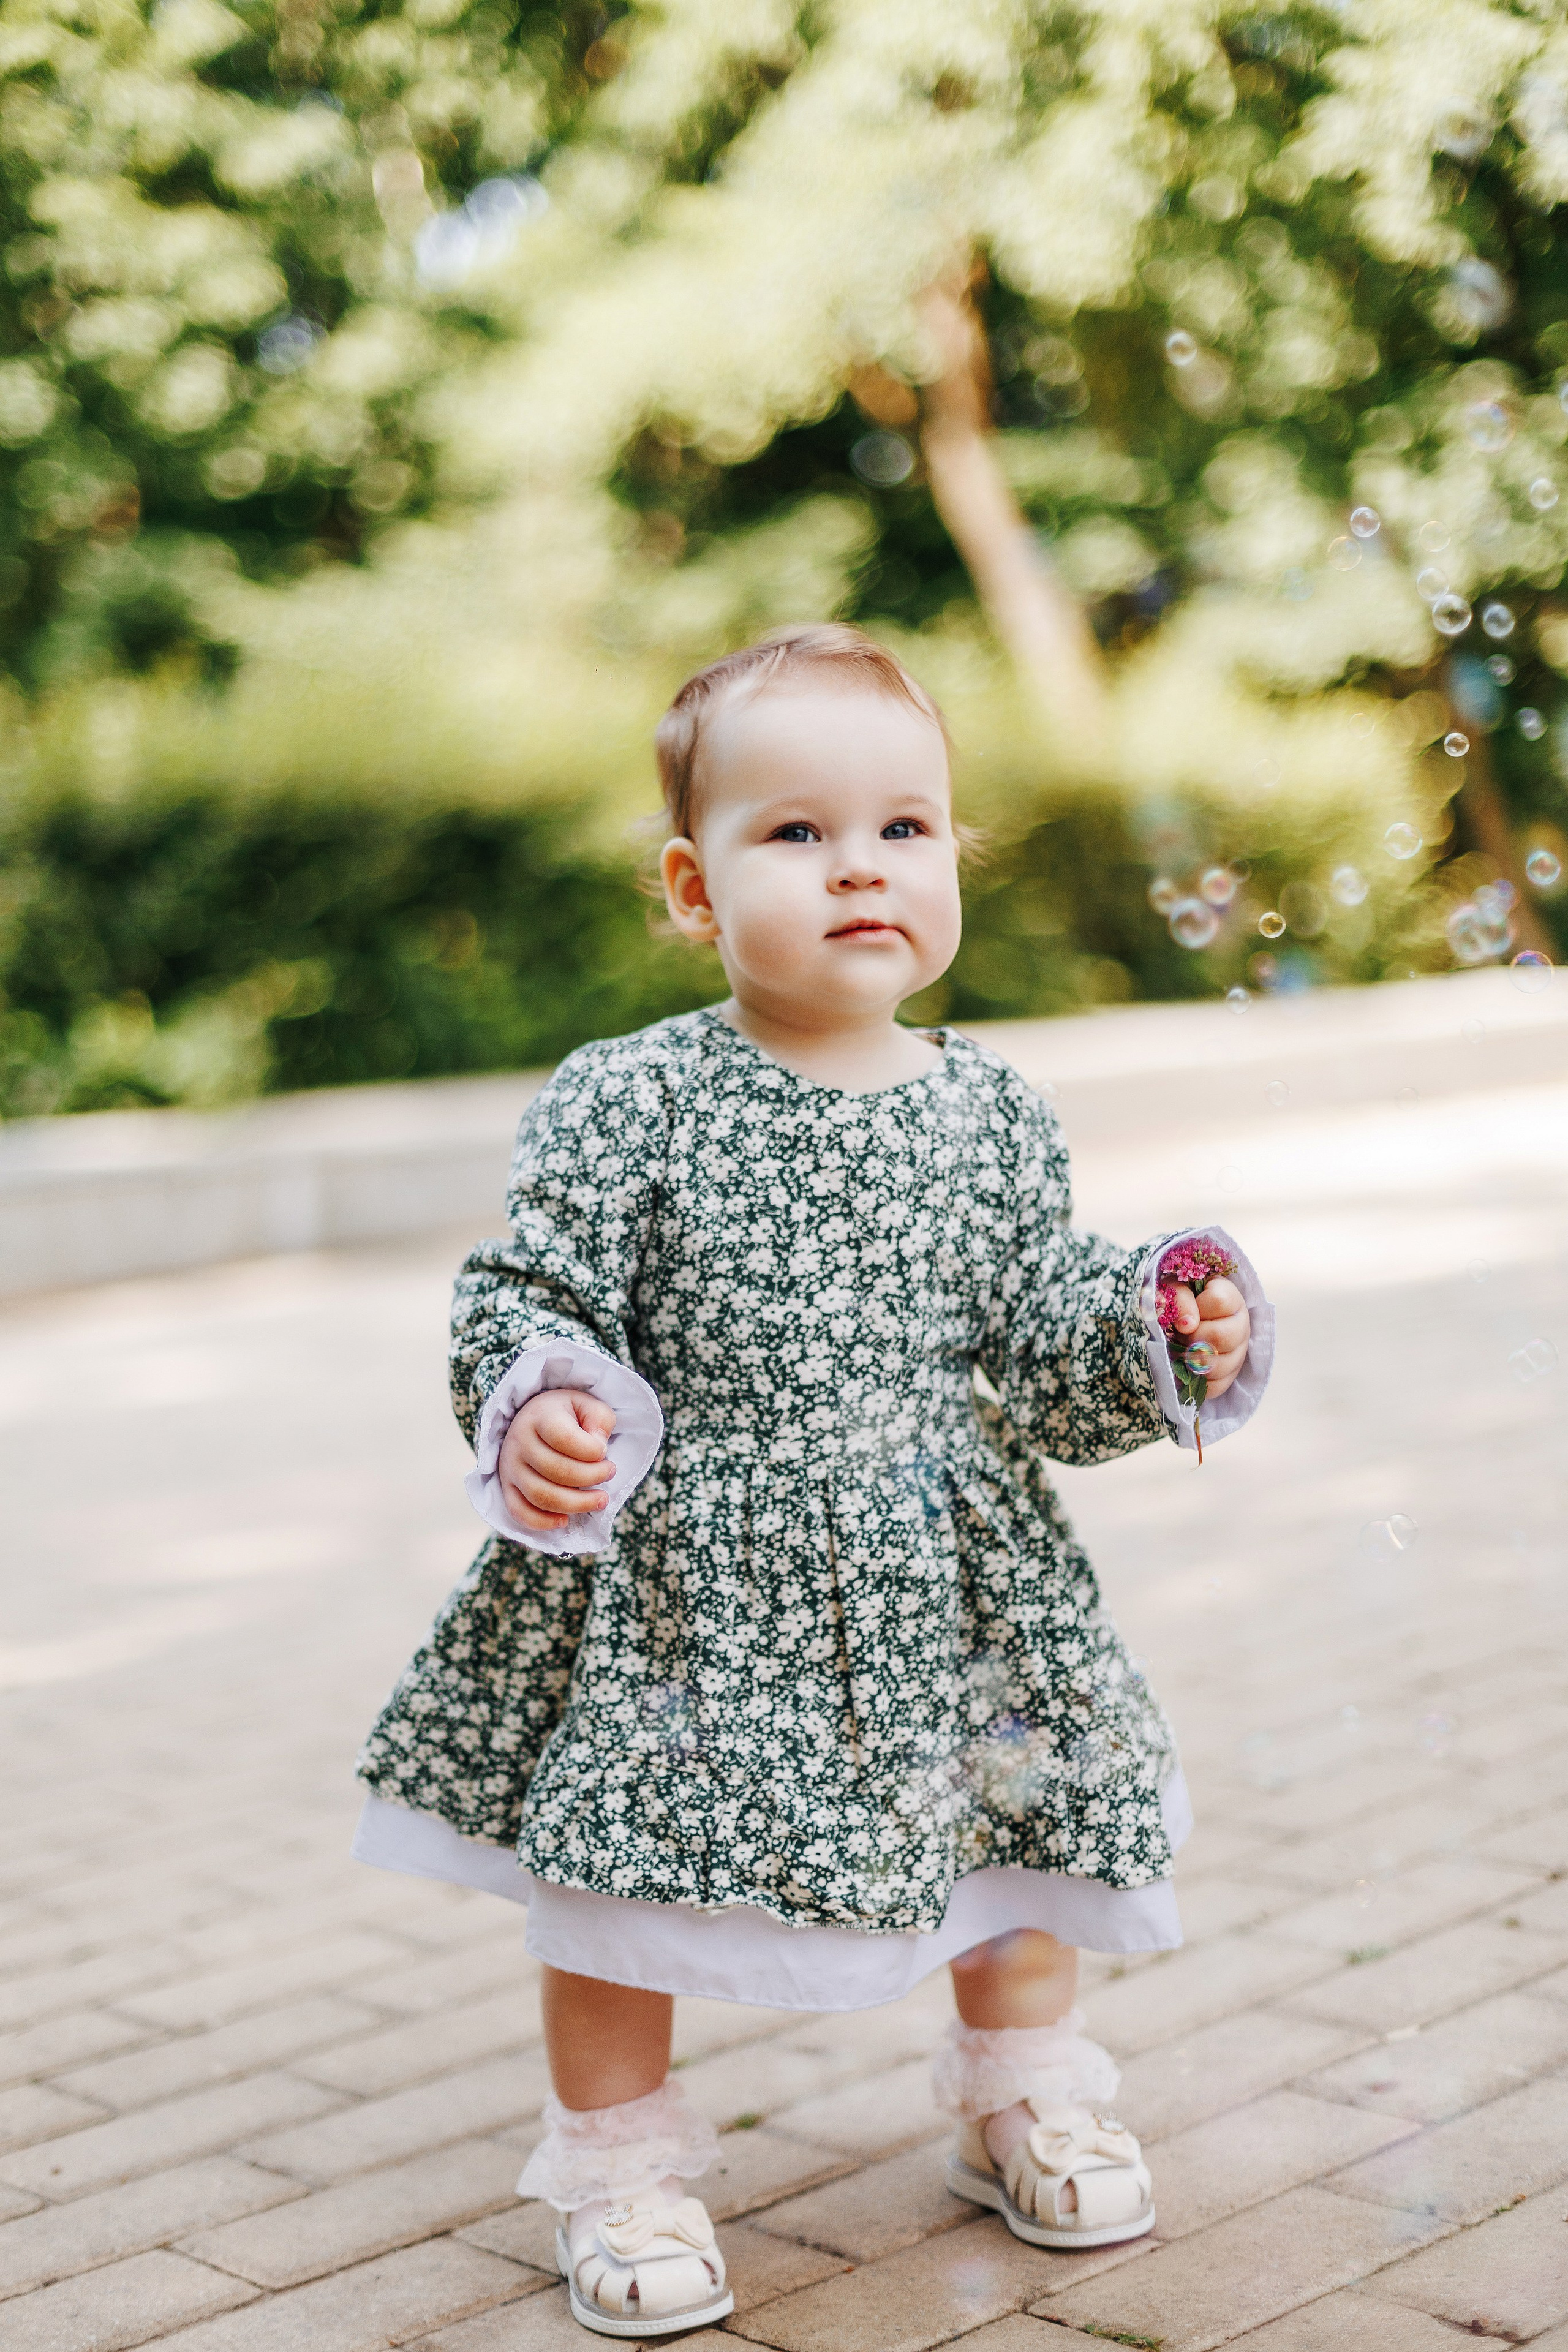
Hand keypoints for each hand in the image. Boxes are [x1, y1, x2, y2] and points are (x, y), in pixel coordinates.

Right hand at [498, 1388, 615, 1532]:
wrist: (533, 1419)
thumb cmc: (566, 1415)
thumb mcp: (588, 1405)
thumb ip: (599, 1419)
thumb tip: (599, 1446)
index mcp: (540, 1417)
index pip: (564, 1438)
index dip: (591, 1451)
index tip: (605, 1452)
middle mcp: (520, 1442)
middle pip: (556, 1471)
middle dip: (591, 1478)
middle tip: (610, 1474)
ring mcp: (510, 1467)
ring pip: (541, 1496)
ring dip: (576, 1504)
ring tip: (601, 1500)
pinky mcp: (507, 1487)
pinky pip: (519, 1512)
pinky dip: (542, 1522)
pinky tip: (565, 1520)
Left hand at [1168, 1278, 1249, 1400]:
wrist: (1182, 1321)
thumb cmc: (1179, 1301)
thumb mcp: (1174, 1289)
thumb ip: (1180, 1298)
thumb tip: (1188, 1324)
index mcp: (1230, 1298)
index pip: (1220, 1301)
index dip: (1197, 1307)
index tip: (1185, 1311)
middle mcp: (1241, 1325)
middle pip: (1222, 1336)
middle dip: (1192, 1337)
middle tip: (1179, 1335)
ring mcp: (1239, 1351)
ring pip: (1220, 1365)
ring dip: (1192, 1361)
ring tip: (1181, 1350)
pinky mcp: (1231, 1375)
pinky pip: (1216, 1387)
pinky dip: (1196, 1381)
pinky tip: (1186, 1369)